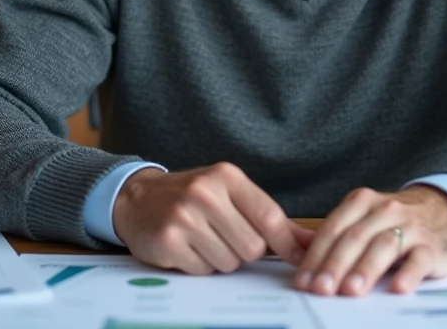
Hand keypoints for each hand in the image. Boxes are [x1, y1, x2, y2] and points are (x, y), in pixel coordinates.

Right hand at [112, 162, 314, 274]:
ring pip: (229, 262)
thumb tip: (309, 242)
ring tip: (203, 239)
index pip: (269, 217)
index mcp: (227, 177)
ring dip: (220, 259)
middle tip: (225, 237)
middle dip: (244, 251)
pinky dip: (199, 265)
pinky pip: (203, 270)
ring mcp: (184, 217)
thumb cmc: (192, 198)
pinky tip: (187, 247)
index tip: (298, 259)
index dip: (287, 243)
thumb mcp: (230, 195)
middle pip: (252, 247)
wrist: (137, 198)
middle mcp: (205, 193)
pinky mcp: (168, 241)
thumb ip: (268, 218)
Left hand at [293, 185, 446, 296]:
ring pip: (385, 245)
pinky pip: (420, 259)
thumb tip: (299, 257)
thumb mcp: (364, 219)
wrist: (444, 211)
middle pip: (356, 237)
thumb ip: (336, 235)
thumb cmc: (394, 222)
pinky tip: (397, 287)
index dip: (316, 256)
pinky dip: (408, 273)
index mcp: (361, 202)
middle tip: (321, 288)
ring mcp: (411, 226)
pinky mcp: (432, 247)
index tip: (304, 281)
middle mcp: (385, 210)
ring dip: (366, 268)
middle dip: (335, 264)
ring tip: (351, 290)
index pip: (334, 228)